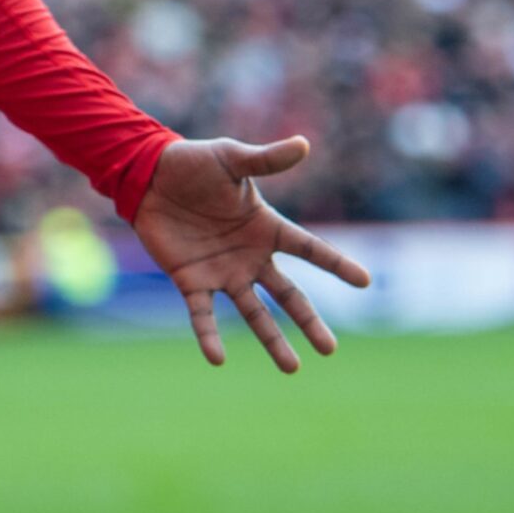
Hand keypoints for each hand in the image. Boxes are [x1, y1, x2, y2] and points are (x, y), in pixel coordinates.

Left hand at [130, 136, 370, 373]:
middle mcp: (250, 256)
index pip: (310, 249)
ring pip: (254, 313)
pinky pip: (203, 314)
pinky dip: (209, 336)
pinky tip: (217, 358)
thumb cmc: (193, 163)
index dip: (336, 264)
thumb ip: (266, 158)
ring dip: (271, 340)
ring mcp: (222, 272)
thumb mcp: (232, 159)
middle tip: (330, 349)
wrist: (148, 175)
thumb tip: (303, 144)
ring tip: (292, 368)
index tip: (365, 281)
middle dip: (308, 322)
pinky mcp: (191, 281)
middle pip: (288, 295)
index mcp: (266, 227)